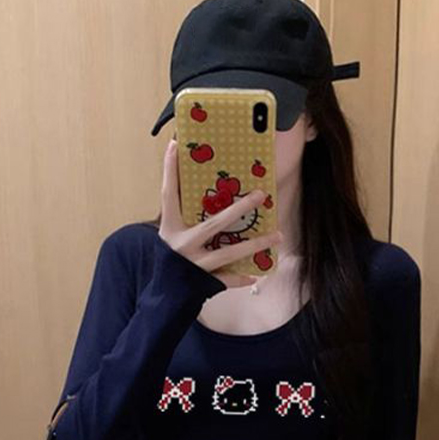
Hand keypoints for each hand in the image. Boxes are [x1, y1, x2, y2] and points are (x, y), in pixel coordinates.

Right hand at [158, 138, 282, 288]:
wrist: (162, 294)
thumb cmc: (168, 259)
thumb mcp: (170, 235)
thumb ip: (183, 215)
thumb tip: (203, 190)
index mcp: (170, 228)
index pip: (169, 194)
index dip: (170, 170)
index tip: (175, 145)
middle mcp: (182, 244)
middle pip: (215, 223)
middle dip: (239, 208)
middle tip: (260, 195)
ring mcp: (194, 264)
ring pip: (229, 252)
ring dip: (255, 244)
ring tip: (276, 235)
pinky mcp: (203, 282)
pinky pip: (226, 278)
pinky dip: (240, 277)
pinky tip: (256, 273)